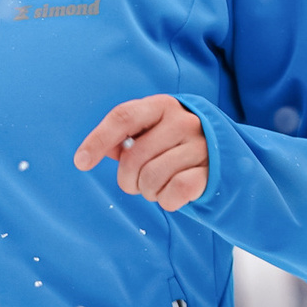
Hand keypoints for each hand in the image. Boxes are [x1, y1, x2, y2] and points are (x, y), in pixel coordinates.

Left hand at [74, 95, 209, 212]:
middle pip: (133, 156)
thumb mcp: (151, 132)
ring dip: (148, 191)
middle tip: (136, 184)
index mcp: (162, 105)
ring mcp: (201, 145)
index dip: (97, 140)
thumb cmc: (174, 144)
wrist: (226, 158)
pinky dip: (166, 201)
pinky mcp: (211, 171)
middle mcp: (183, 120)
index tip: (80, 163)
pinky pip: (174, 192)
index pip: (122, 117)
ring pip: (152, 178)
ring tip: (158, 186)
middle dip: (127, 180)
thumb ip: (123, 139)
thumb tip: (94, 152)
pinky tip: (172, 196)